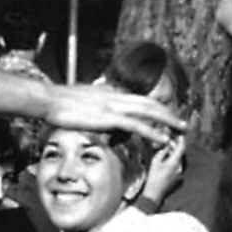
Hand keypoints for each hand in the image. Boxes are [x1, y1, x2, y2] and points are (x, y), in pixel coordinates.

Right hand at [44, 84, 183, 145]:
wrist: (49, 100)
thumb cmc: (60, 104)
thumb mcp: (82, 102)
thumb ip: (95, 107)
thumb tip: (102, 116)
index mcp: (110, 93)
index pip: (138, 98)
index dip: (155, 106)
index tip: (166, 114)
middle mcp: (116, 96)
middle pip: (149, 103)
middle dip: (168, 112)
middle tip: (182, 122)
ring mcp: (114, 106)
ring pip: (148, 111)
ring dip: (168, 120)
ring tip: (182, 129)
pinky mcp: (109, 117)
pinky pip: (136, 125)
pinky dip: (152, 131)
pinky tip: (163, 139)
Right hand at [142, 135, 185, 204]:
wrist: (155, 194)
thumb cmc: (153, 177)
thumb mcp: (155, 161)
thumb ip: (163, 151)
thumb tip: (167, 144)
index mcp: (175, 162)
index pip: (181, 148)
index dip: (181, 140)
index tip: (180, 135)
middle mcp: (180, 167)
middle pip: (180, 154)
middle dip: (175, 147)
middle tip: (168, 143)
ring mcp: (180, 174)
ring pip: (179, 160)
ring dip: (174, 155)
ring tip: (166, 152)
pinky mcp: (178, 178)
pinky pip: (178, 167)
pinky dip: (174, 162)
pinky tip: (166, 162)